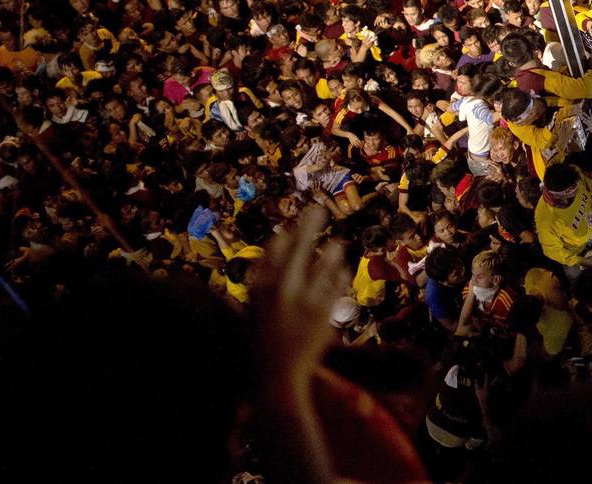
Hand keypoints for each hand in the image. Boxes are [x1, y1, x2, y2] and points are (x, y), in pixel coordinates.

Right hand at [250, 205, 345, 388]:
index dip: (285, 237)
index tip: (291, 229)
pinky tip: (342, 270)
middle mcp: (280, 289)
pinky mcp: (323, 312)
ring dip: (331, 252)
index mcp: (257, 288)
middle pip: (297, 248)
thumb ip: (262, 288)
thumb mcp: (250, 314)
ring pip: (323, 264)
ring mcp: (304, 300)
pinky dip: (339, 276)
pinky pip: (336, 285)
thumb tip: (272, 262)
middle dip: (308, 226)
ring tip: (337, 245)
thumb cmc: (257, 348)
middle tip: (318, 210)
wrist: (274, 380)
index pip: (273, 251)